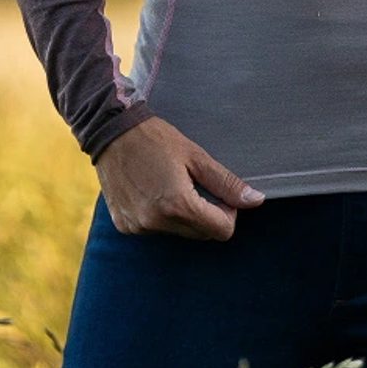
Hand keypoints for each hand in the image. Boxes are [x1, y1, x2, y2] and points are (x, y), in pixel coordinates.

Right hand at [93, 116, 265, 240]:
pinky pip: (156, 230)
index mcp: (177, 205)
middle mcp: (156, 222)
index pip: (221, 231)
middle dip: (208, 215)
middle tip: (197, 185)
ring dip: (184, 216)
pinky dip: (161, 216)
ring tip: (172, 184)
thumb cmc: (157, 139)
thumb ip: (226, 183)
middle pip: (201, 235)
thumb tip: (256, 201)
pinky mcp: (125, 226)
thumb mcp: (196, 156)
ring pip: (179, 233)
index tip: (219, 193)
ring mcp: (138, 227)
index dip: (228, 213)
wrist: (111, 132)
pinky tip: (153, 190)